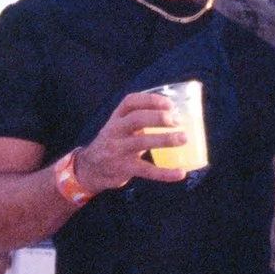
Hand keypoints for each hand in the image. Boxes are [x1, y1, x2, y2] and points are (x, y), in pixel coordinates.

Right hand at [76, 92, 190, 192]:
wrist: (90, 168)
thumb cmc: (115, 143)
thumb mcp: (120, 127)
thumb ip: (141, 121)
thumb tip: (177, 115)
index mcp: (117, 117)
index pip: (130, 102)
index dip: (150, 100)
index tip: (170, 103)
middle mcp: (115, 131)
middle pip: (136, 119)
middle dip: (158, 118)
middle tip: (178, 120)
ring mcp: (118, 150)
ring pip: (142, 142)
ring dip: (165, 139)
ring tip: (184, 138)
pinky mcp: (123, 168)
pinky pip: (146, 170)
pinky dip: (165, 173)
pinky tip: (180, 173)